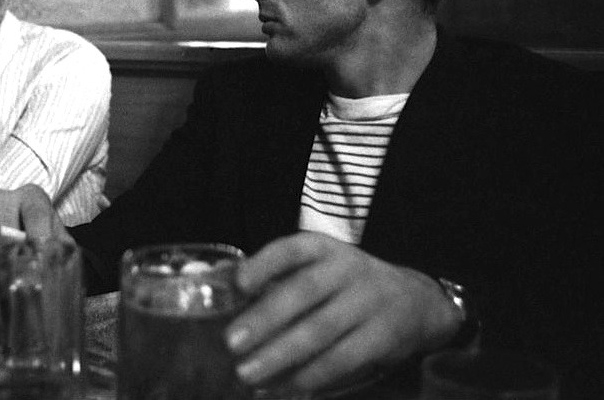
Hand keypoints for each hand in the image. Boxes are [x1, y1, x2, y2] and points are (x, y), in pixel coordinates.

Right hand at [0, 184, 67, 273]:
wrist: (14, 228)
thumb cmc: (38, 233)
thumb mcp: (55, 237)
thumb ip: (60, 249)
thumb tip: (61, 268)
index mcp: (32, 197)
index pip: (36, 213)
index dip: (38, 236)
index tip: (39, 257)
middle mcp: (3, 198)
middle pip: (4, 226)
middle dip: (12, 255)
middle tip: (19, 278)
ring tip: (2, 281)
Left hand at [225, 232, 457, 394]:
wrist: (415, 300)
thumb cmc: (343, 284)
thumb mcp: (317, 267)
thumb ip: (274, 277)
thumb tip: (219, 285)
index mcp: (322, 248)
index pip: (291, 249)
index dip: (264, 264)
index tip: (239, 284)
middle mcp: (346, 269)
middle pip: (303, 292)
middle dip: (265, 319)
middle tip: (231, 343)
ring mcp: (369, 301)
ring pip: (321, 330)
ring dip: (281, 355)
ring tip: (248, 374)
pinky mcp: (384, 335)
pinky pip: (344, 358)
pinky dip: (313, 376)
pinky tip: (287, 387)